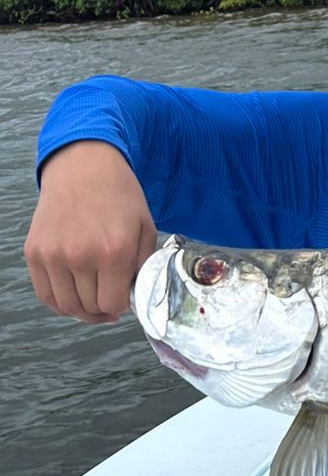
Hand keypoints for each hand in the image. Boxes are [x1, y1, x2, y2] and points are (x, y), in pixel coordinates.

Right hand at [24, 141, 158, 323]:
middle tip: (109, 297)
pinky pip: (45, 294)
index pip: (113, 304)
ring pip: (66, 305)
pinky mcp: (34, 252)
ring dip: (81, 309)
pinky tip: (73, 296)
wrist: (83, 166)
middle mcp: (81, 255)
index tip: (123, 297)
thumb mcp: (146, 228)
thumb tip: (135, 298)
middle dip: (103, 307)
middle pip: (89, 307)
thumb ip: (144, 266)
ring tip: (92, 299)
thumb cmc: (118, 195)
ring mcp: (54, 255)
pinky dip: (59, 302)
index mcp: (114, 251)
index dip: (120, 306)